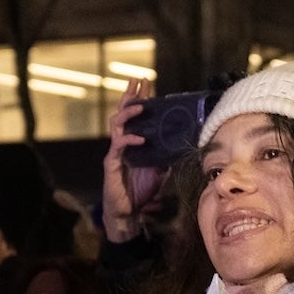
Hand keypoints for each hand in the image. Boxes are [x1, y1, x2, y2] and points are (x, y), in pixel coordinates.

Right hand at [101, 80, 151, 242]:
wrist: (127, 212)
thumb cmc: (139, 191)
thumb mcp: (159, 171)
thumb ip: (166, 157)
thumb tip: (181, 146)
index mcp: (132, 143)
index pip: (135, 116)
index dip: (141, 99)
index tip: (147, 84)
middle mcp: (122, 143)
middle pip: (123, 113)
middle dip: (131, 96)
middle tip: (138, 81)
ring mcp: (115, 152)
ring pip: (117, 125)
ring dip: (128, 113)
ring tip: (140, 105)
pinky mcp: (112, 163)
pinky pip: (119, 146)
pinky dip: (130, 140)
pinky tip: (140, 138)